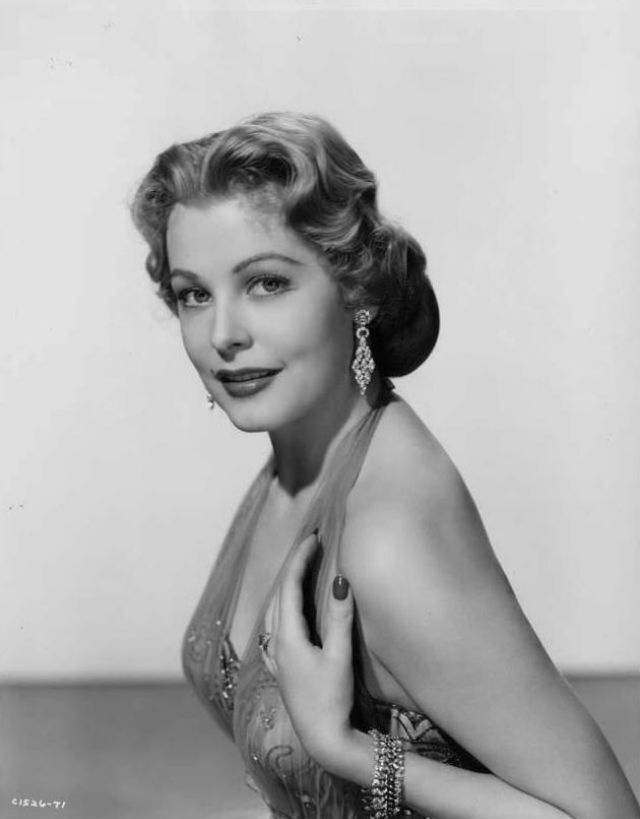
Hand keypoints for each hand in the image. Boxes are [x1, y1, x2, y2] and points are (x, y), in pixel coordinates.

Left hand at [261, 532, 356, 768]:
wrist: (324, 741)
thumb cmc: (332, 700)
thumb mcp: (339, 657)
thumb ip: (339, 618)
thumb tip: (340, 580)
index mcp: (287, 638)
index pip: (289, 587)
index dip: (300, 560)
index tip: (313, 539)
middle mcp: (276, 645)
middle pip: (279, 595)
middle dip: (293, 568)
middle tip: (310, 547)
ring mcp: (276, 659)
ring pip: (274, 611)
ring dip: (286, 587)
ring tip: (301, 571)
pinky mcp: (281, 670)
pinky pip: (275, 628)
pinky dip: (282, 609)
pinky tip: (287, 614)